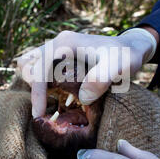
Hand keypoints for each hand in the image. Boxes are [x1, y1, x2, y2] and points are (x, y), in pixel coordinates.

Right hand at [17, 28, 157, 117]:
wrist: (131, 47)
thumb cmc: (125, 57)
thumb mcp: (119, 67)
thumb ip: (101, 79)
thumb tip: (83, 98)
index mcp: (65, 44)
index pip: (40, 70)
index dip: (37, 94)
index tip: (39, 115)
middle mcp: (58, 43)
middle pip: (29, 65)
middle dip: (34, 88)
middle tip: (46, 109)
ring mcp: (58, 49)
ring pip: (32, 66)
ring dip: (37, 85)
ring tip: (49, 103)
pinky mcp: (61, 56)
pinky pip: (41, 69)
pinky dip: (43, 83)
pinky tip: (55, 97)